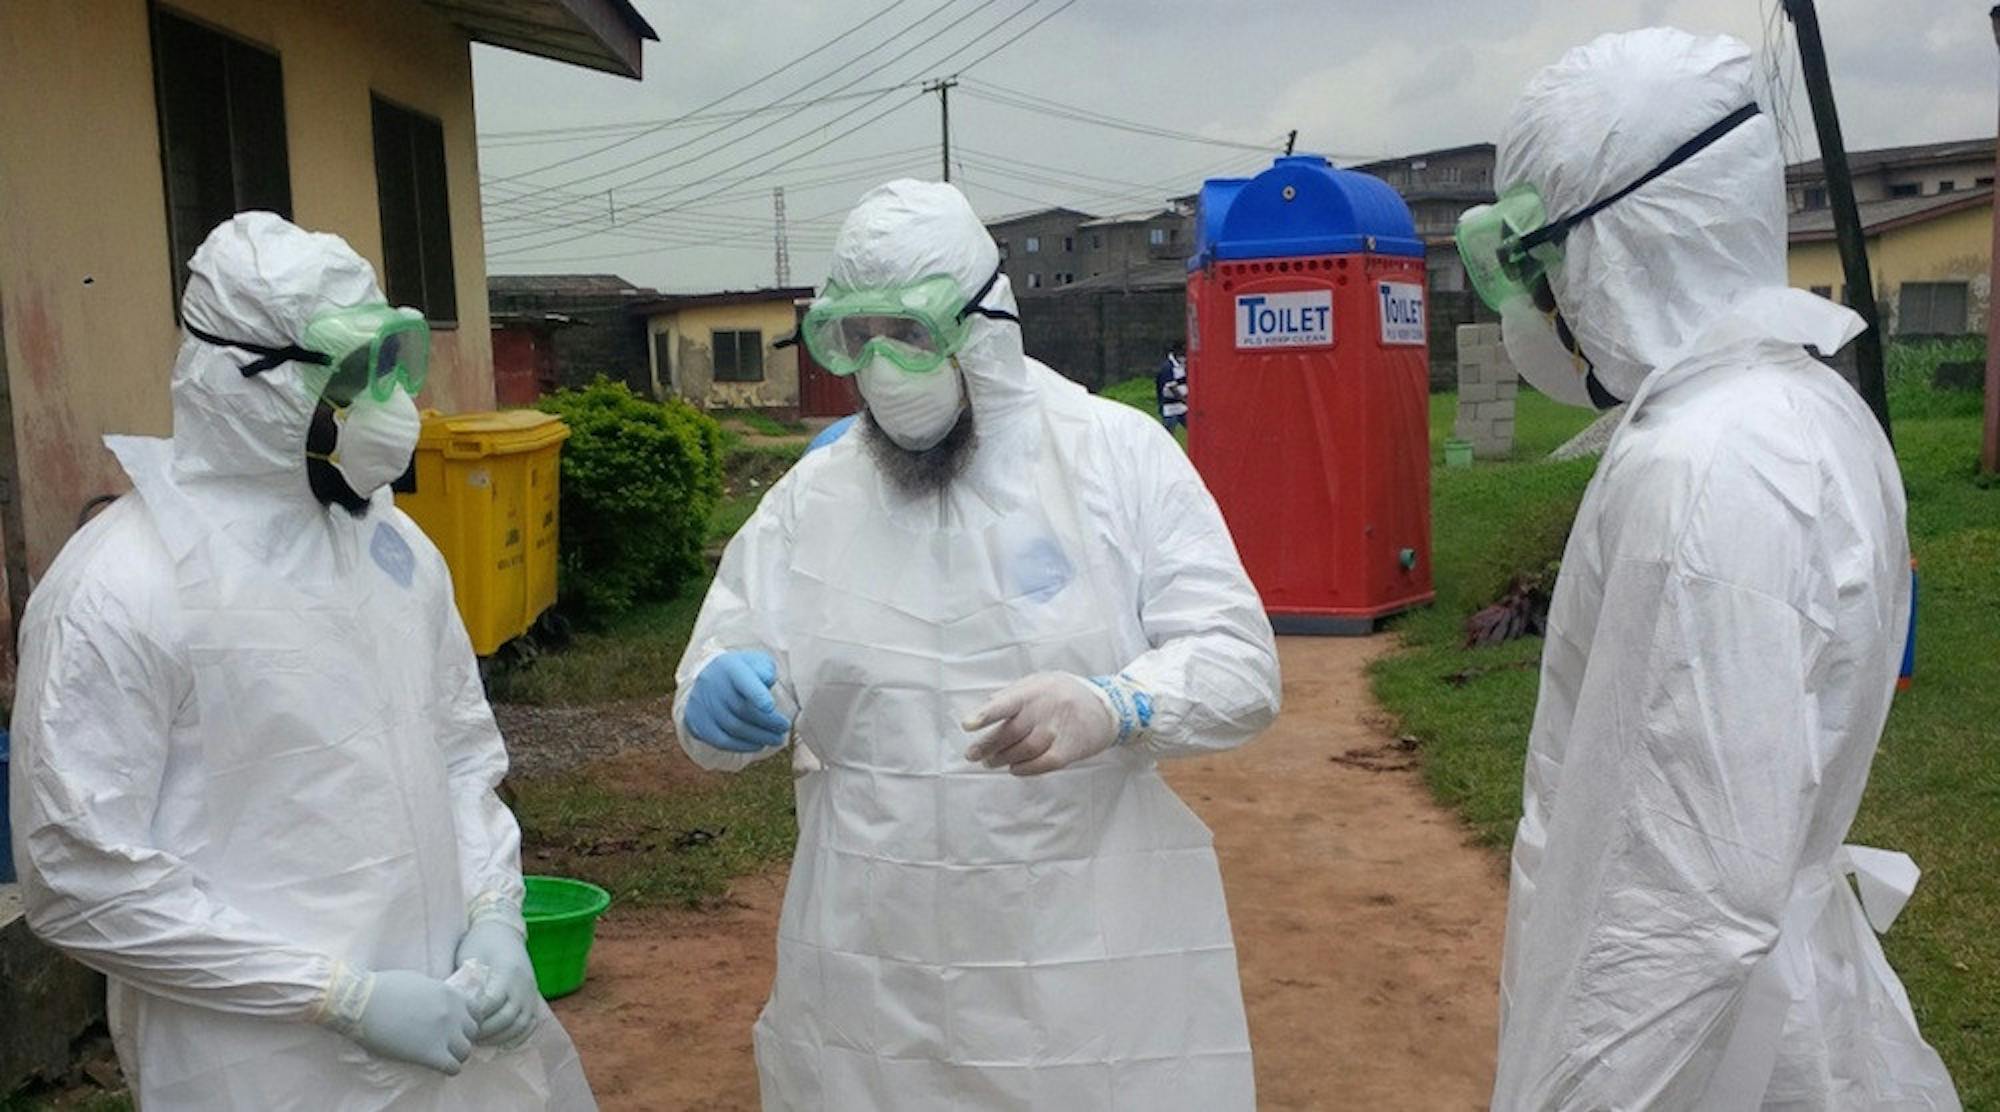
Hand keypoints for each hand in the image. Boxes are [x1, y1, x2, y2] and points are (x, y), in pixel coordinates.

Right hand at [344, 970, 483, 1075]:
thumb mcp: (421, 982)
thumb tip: (440, 1002)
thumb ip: (437, 993)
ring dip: (455, 1055)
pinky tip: (435, 1065)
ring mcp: (444, 1034)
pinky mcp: (431, 1053)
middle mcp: (454, 1013)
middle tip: (446, 1043)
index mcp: (451, 994)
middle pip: (473, 1033)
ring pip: (466, 1052)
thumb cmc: (384, 988)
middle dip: (461, 1038)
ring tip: (440, 1056)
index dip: (465, 1021)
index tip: (453, 1027)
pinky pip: (453, 1067)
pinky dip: (448, 1069)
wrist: (361, 1003)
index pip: (476, 1012)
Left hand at [455, 919, 541, 1049]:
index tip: (459, 1023)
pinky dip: (517, 1036)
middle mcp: (523, 984)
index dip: (475, 1017)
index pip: (492, 1003)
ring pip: (520, 1024)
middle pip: (507, 1018)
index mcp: (507, 972)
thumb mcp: (469, 958)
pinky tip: (500, 1041)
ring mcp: (531, 991)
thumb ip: (465, 983)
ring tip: (479, 1040)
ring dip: (499, 1037)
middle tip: (465, 1037)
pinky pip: (530, 1024)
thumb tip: (451, 1010)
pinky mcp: (533, 997)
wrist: (503, 930)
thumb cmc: (480, 943)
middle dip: (485, 1032)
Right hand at [686, 651, 790, 751]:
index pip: (743, 680)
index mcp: (730, 667)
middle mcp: (712, 684)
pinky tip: (759, 745)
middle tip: (785, 728)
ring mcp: (702, 705)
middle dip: (768, 722)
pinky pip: (722, 741)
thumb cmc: (743, 672)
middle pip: (742, 708)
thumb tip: (767, 680)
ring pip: (734, 727)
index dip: (756, 694)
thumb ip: (766, 669)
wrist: (710, 678)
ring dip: (759, 736)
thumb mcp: (756, 662)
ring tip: (777, 739)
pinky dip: (743, 746)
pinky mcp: (698, 723)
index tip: (771, 707)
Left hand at [962, 673, 1120, 775]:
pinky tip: (1014, 768)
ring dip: (1003, 759)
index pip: (1006, 703)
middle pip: (1010, 732)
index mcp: (1036, 691)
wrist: (1107, 708)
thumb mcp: (1042, 682)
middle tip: (973, 755)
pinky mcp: (1069, 750)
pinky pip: (1041, 764)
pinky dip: (1024, 769)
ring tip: (991, 762)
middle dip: (987, 745)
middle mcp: (1047, 710)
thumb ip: (1015, 693)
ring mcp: (1059, 730)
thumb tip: (987, 704)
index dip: (986, 714)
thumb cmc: (1065, 694)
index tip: (967, 725)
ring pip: (1023, 750)